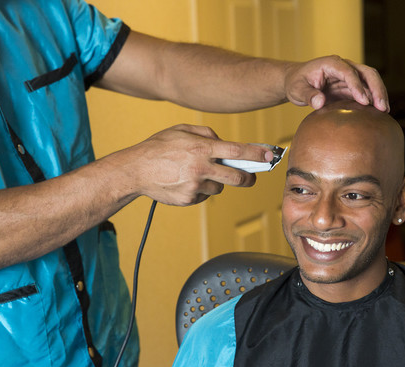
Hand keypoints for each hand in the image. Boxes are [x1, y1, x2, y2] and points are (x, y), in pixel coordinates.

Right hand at [121, 124, 273, 205]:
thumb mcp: (181, 130)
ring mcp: (195, 185)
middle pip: (237, 177)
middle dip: (248, 177)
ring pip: (219, 186)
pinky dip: (200, 190)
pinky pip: (204, 195)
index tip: (270, 156)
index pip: (237, 151)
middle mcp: (201, 167)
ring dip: (216, 181)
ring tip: (195, 173)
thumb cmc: (158, 147)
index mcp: (201, 147)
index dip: (256, 154)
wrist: (135, 170)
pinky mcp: (189, 199)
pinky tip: (185, 181)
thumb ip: (206, 134)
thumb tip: (224, 143)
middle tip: (250, 177)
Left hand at [284, 56, 388, 111]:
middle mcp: (343, 66)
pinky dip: (373, 100)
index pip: (348, 72)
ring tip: (385, 111)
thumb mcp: (297, 90)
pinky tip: (379, 113)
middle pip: (366, 73)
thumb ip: (308, 96)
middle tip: (382, 106)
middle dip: (376, 88)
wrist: (297, 81)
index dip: (357, 85)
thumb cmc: (296, 83)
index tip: (364, 101)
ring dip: (379, 95)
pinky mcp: (351, 86)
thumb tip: (319, 102)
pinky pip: (366, 91)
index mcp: (331, 63)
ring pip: (370, 81)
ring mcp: (349, 76)